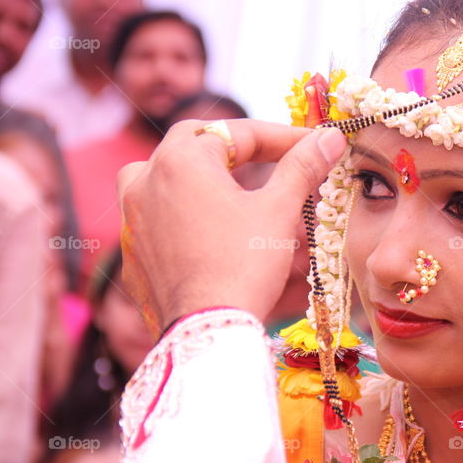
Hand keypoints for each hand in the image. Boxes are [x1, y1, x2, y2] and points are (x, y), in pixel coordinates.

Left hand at [117, 120, 345, 332]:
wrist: (207, 330)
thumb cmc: (244, 265)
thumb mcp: (279, 211)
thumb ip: (302, 167)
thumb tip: (330, 137)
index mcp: (181, 160)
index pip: (237, 132)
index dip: (283, 137)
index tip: (314, 146)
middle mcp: (145, 180)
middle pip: (195, 144)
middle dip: (238, 148)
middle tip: (275, 158)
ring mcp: (132, 218)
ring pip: (162, 176)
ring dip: (197, 173)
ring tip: (229, 186)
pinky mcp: (132, 253)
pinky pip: (156, 218)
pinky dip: (183, 213)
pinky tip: (208, 228)